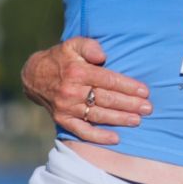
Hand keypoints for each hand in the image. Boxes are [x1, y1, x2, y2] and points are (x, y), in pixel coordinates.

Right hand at [22, 37, 151, 145]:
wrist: (34, 77)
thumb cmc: (61, 58)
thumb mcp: (73, 44)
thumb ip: (89, 46)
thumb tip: (102, 56)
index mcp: (77, 71)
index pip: (108, 80)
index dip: (128, 86)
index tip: (144, 91)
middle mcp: (72, 91)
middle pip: (106, 99)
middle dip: (129, 104)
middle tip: (148, 108)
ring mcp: (67, 107)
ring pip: (98, 115)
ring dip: (120, 119)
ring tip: (138, 120)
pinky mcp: (62, 120)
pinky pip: (82, 131)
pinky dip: (99, 137)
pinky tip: (116, 139)